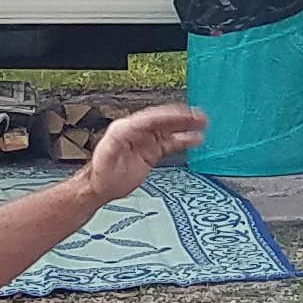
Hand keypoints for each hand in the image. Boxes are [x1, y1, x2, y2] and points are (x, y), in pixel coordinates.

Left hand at [80, 103, 206, 201]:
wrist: (101, 187)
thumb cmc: (102, 173)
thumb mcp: (108, 155)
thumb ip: (119, 141)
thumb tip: (129, 130)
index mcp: (125, 128)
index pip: (150, 118)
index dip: (167, 116)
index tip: (182, 115)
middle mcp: (137, 131)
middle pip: (163, 120)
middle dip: (181, 117)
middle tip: (198, 116)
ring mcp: (146, 140)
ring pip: (169, 130)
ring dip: (186, 126)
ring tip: (202, 124)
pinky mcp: (152, 151)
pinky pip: (171, 142)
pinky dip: (184, 140)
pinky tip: (195, 139)